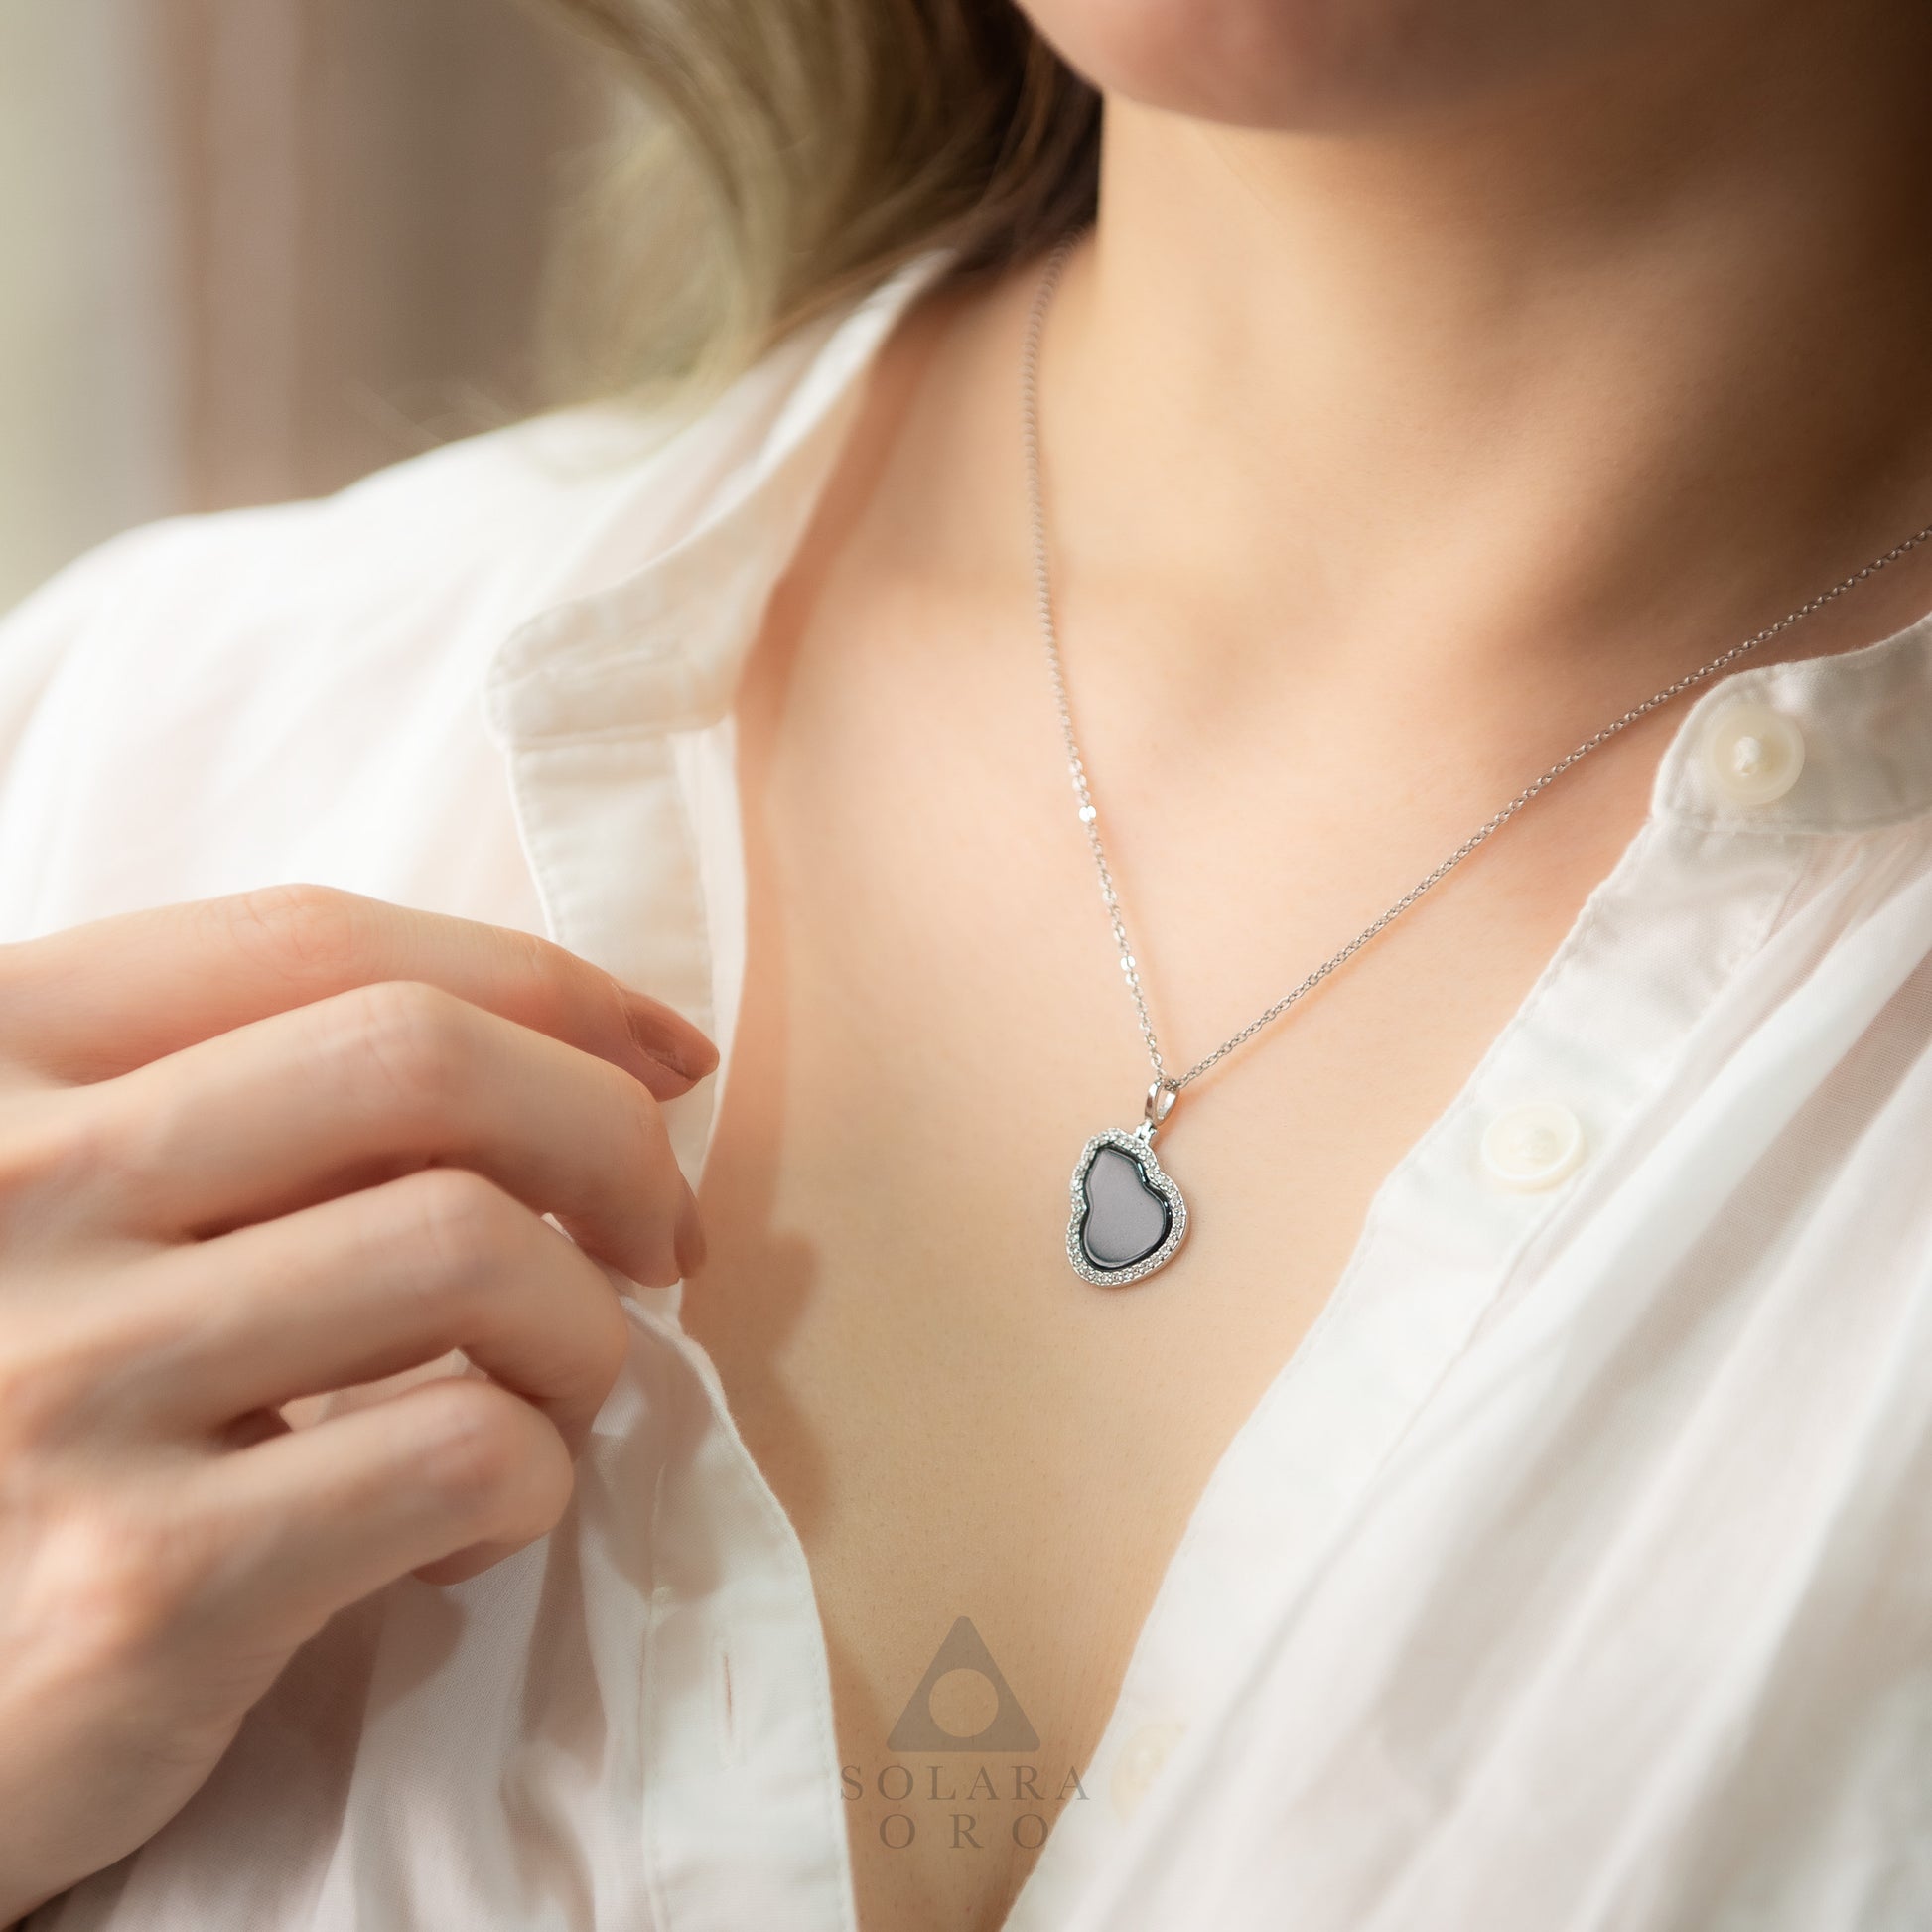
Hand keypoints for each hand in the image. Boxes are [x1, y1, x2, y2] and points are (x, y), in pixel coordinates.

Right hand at [0, 885, 716, 1919]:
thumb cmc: (25, 1422)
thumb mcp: (79, 1213)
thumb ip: (241, 1109)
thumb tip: (577, 1046)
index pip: (318, 942)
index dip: (543, 983)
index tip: (665, 1057)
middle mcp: (5, 1193)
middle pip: (418, 1060)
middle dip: (610, 1135)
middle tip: (659, 1235)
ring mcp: (60, 1383)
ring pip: (470, 1248)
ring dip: (584, 1331)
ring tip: (542, 1400)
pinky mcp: (138, 1583)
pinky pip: (461, 1455)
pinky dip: (532, 1483)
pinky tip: (465, 1537)